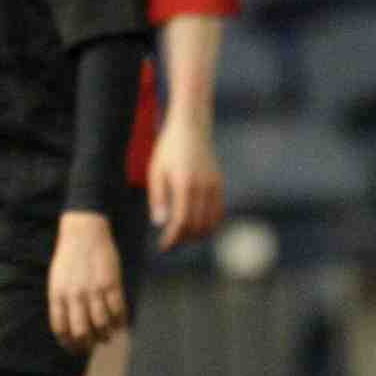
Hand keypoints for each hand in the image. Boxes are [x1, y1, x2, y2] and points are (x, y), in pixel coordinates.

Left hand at [48, 212, 127, 354]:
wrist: (84, 232)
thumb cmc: (69, 258)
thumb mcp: (57, 280)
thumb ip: (61, 302)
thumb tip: (69, 327)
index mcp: (58, 295)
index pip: (61, 329)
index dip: (69, 344)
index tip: (76, 349)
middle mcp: (74, 295)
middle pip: (82, 331)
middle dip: (88, 344)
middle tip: (94, 345)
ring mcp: (93, 289)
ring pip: (102, 324)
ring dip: (106, 335)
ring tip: (107, 336)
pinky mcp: (112, 283)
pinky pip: (118, 310)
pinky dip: (120, 322)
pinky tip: (120, 324)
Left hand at [148, 116, 224, 250]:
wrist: (191, 129)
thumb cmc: (168, 150)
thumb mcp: (155, 172)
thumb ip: (157, 198)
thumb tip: (160, 224)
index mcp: (185, 184)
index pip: (182, 221)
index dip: (173, 238)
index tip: (163, 246)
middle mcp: (203, 187)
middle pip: (198, 226)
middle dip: (183, 239)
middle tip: (169, 243)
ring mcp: (214, 186)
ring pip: (211, 222)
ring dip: (197, 234)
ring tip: (181, 237)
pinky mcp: (219, 184)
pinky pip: (219, 212)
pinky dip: (209, 224)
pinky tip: (196, 227)